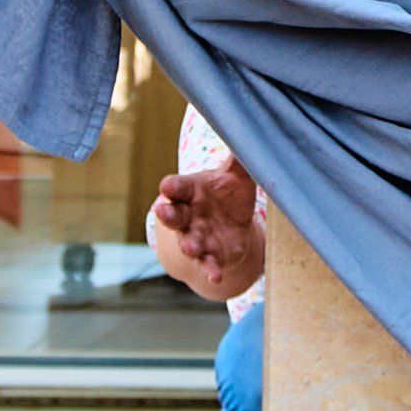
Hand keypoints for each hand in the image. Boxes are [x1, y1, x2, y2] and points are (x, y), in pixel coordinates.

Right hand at [150, 157, 265, 300]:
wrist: (233, 224)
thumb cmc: (229, 192)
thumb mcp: (236, 174)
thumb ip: (238, 160)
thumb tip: (248, 134)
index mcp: (190, 191)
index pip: (176, 187)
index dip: (172, 187)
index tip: (167, 187)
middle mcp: (188, 215)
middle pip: (173, 215)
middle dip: (168, 215)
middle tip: (162, 212)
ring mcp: (197, 237)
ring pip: (188, 242)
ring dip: (189, 246)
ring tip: (189, 248)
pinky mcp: (211, 257)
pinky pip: (208, 265)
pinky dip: (210, 270)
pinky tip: (216, 276)